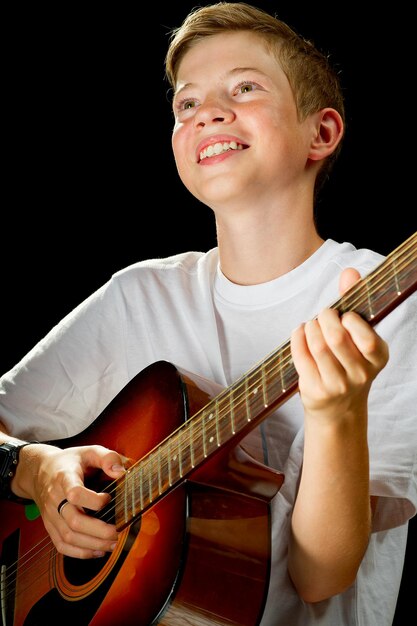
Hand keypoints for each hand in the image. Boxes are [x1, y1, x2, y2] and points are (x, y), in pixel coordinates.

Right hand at [20, 443, 125, 558]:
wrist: (40, 471)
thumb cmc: (70, 462)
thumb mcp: (89, 450)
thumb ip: (108, 457)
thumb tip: (121, 472)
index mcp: (64, 478)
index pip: (74, 493)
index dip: (94, 500)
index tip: (108, 498)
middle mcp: (55, 499)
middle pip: (74, 521)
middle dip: (99, 531)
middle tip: (118, 532)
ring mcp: (51, 515)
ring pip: (68, 537)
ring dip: (92, 544)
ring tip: (112, 544)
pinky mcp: (50, 526)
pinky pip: (61, 545)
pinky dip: (80, 553)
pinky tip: (97, 551)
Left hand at [290, 268, 388, 422]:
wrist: (339, 407)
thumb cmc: (348, 361)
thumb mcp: (358, 335)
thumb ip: (354, 302)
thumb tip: (350, 271)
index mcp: (377, 358)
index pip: (366, 337)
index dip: (349, 321)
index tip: (343, 316)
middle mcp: (360, 374)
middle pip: (336, 337)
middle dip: (324, 318)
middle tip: (322, 315)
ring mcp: (337, 385)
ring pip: (317, 346)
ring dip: (309, 327)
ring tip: (311, 325)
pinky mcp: (315, 390)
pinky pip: (301, 356)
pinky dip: (297, 338)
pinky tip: (300, 333)